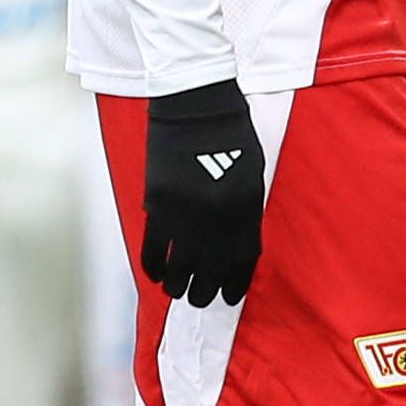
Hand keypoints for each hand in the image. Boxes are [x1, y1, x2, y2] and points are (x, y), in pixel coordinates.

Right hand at [140, 79, 266, 306]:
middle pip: (211, 270)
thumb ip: (245, 213)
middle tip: (200, 299)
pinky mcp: (159, 204)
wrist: (197, 106)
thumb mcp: (251, 176)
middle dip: (205, 292)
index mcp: (246, 209)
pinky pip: (154, 248)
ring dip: (179, 286)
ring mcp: (187, 213)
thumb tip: (235, 247)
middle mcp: (218, 218)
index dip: (235, 284)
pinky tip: (156, 276)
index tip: (229, 296)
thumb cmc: (230, 135)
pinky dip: (153, 266)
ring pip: (181, 267)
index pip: (242, 261)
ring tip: (177, 291)